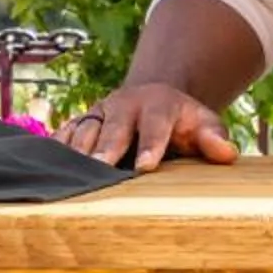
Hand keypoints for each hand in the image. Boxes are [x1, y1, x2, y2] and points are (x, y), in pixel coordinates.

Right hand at [59, 85, 238, 170]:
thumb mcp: (203, 123)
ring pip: (84, 129)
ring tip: (68, 173)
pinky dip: (55, 147)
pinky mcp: (81, 121)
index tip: (145, 167)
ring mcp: (99, 112)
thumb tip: (227, 154)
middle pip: (113, 126)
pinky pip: (64, 133)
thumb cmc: (182, 121)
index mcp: (157, 105)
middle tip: (98, 168)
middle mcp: (123, 105)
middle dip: (105, 147)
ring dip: (76, 150)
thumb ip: (213, 137)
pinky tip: (45, 165)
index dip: (150, 145)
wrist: (153, 99)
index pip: (155, 125)